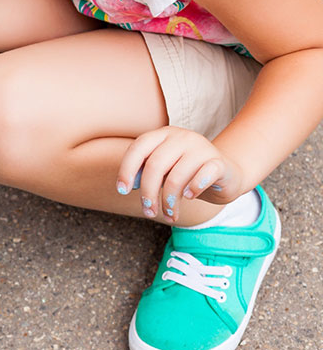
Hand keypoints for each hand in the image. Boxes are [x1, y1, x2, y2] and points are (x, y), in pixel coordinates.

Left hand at [117, 126, 248, 223]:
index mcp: (163, 135)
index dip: (126, 170)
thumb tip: (129, 185)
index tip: (122, 191)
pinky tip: (189, 197)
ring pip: (176, 176)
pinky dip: (193, 189)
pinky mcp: (219, 162)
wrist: (227, 174)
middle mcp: (181, 137)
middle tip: (148, 212)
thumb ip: (146, 172)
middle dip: (148, 192)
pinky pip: (202, 176)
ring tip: (169, 214)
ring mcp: (202, 147)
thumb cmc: (187, 173)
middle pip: (155, 165)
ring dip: (169, 201)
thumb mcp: (163, 170)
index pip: (138, 148)